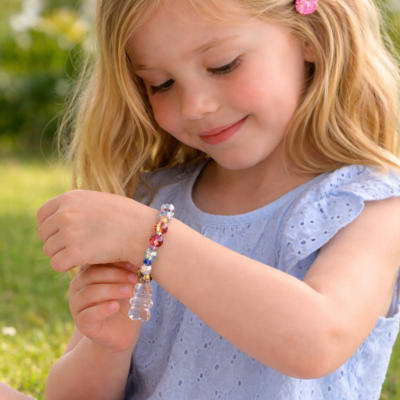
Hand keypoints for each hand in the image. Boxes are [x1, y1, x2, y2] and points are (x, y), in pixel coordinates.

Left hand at [37, 190, 151, 271]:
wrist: (143, 231)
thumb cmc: (127, 217)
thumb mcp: (98, 201)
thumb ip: (77, 206)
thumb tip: (58, 217)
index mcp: (70, 197)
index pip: (42, 214)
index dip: (48, 227)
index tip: (58, 236)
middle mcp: (66, 213)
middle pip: (44, 234)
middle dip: (56, 243)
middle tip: (74, 248)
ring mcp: (69, 232)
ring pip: (50, 250)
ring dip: (63, 254)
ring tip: (84, 253)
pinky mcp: (75, 252)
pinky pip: (57, 264)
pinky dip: (67, 266)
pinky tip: (83, 262)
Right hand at [69, 262, 141, 353]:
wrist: (122, 331)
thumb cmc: (125, 301)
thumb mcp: (129, 284)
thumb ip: (129, 272)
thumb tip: (139, 259)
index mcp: (87, 272)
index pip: (95, 261)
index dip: (114, 260)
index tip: (132, 262)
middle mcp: (77, 286)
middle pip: (91, 275)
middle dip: (115, 275)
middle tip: (135, 278)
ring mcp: (77, 305)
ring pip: (88, 293)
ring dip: (111, 290)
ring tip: (129, 291)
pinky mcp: (81, 324)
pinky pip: (88, 315)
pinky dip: (102, 309)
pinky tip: (115, 305)